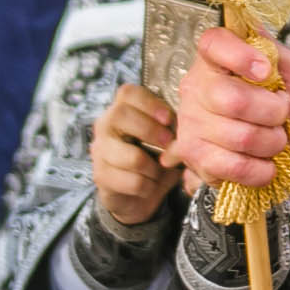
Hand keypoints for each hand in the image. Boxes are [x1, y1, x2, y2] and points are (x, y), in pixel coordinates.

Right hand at [92, 83, 184, 224]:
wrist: (136, 196)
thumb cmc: (154, 160)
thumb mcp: (165, 140)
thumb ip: (172, 129)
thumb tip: (189, 126)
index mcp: (121, 110)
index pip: (127, 93)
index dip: (150, 103)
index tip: (168, 119)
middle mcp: (105, 126)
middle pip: (121, 115)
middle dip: (151, 130)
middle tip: (169, 143)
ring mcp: (100, 151)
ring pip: (132, 156)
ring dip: (155, 168)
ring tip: (159, 172)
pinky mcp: (102, 177)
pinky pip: (134, 182)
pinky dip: (149, 187)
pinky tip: (149, 186)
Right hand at [171, 27, 289, 189]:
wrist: (271, 151)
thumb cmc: (274, 109)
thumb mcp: (289, 77)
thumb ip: (282, 58)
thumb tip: (263, 42)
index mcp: (216, 60)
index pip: (214, 44)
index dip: (240, 54)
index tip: (265, 70)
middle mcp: (197, 88)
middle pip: (235, 99)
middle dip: (273, 111)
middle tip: (279, 114)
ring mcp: (192, 124)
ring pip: (242, 137)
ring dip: (272, 142)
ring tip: (273, 139)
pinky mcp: (196, 157)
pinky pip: (236, 166)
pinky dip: (261, 170)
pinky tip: (264, 162)